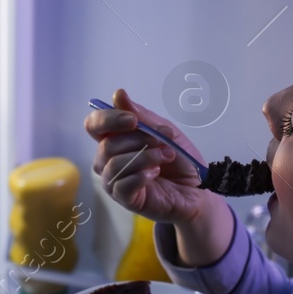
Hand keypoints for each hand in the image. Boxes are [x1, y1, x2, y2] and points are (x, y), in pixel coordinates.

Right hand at [85, 87, 210, 226]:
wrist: (198, 188)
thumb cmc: (179, 159)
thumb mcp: (164, 131)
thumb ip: (141, 116)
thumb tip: (118, 94)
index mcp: (115, 139)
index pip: (94, 125)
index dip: (109, 120)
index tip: (133, 120)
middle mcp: (108, 160)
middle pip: (107, 145)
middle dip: (139, 140)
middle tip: (164, 142)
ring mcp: (114, 181)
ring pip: (114, 164)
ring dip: (144, 157)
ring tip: (165, 157)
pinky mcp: (125, 199)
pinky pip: (121, 185)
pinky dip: (141, 175)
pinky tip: (155, 174)